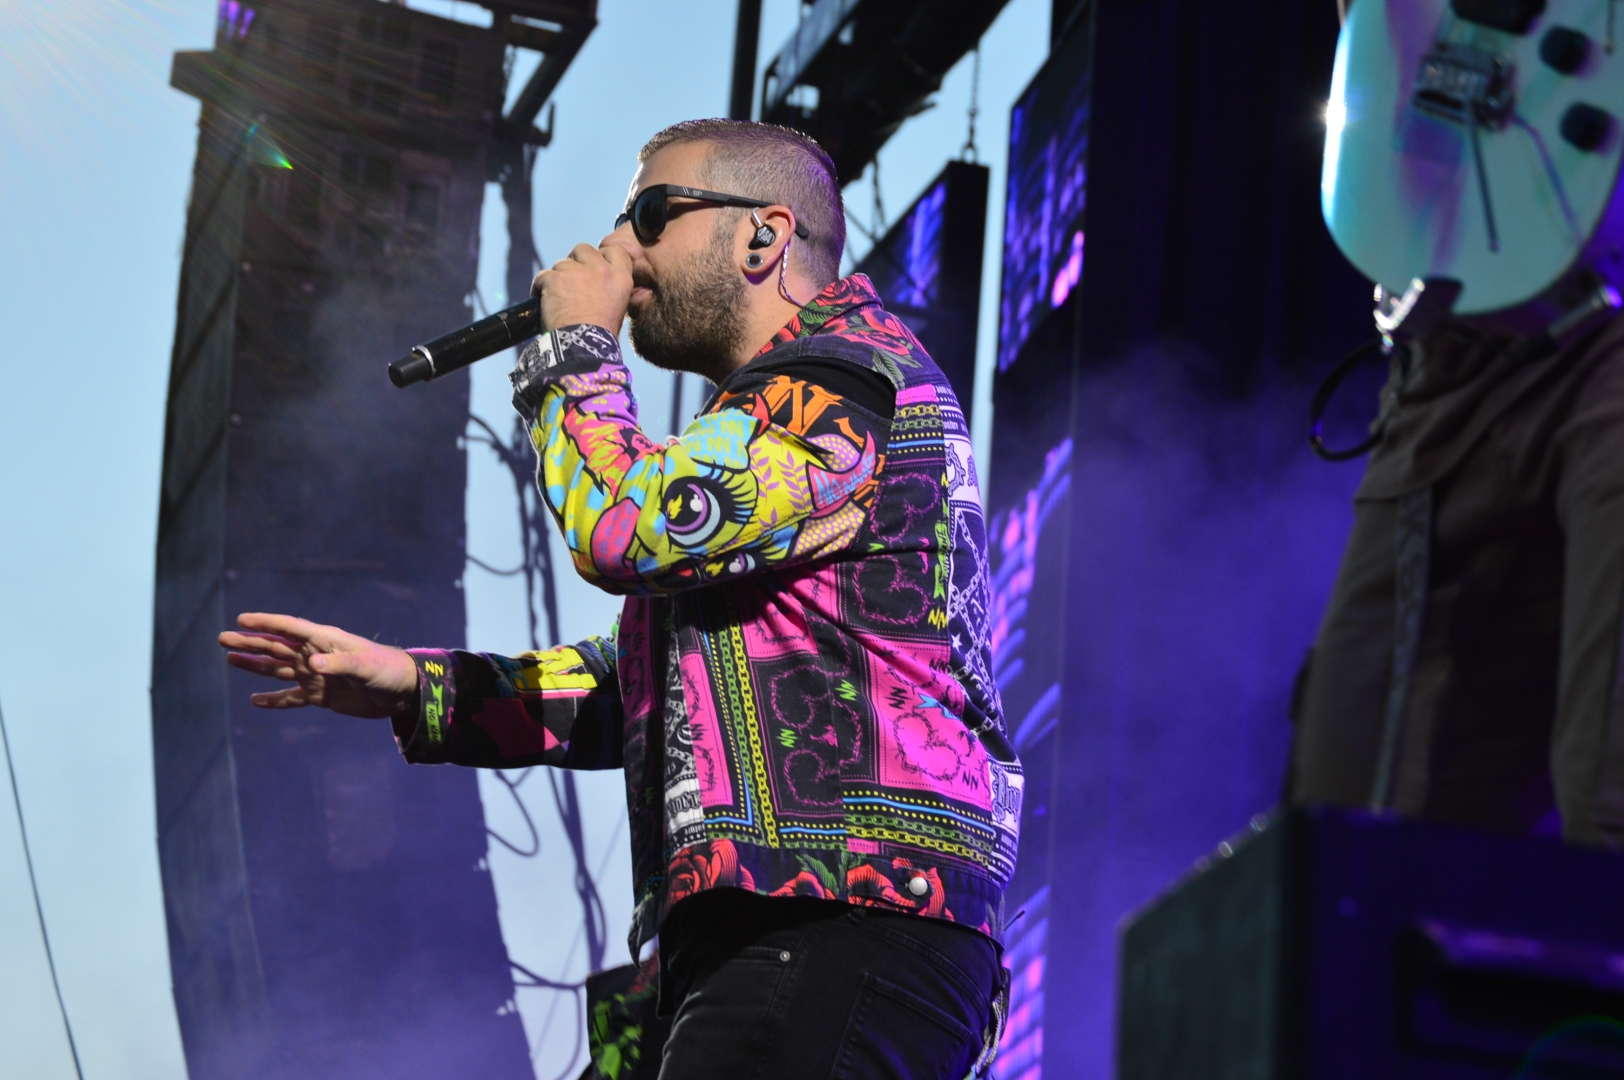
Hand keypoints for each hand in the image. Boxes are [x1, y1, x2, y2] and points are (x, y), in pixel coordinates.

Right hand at [219, 612, 419, 719]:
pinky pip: (291, 697)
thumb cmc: (387, 670)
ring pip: (278, 669)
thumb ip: (338, 664)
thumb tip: (311, 666)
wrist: (402, 692)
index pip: (290, 627)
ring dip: (255, 665)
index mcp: (325, 640)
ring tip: (230, 660)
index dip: (266, 623)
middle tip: (222, 638)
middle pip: (276, 647)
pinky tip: (255, 701)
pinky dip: (274, 699)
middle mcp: (315, 655)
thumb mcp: (364, 666)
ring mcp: (316, 676)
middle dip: (250, 642)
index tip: (242, 619)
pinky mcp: (321, 695)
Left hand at [531, 243, 633, 332]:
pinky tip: (544, 302)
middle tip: (572, 280)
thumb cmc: (600, 335)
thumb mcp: (618, 306)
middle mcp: (601, 269)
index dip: (603, 255)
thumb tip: (595, 282)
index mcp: (621, 277)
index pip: (616, 250)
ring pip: (561, 263)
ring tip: (557, 298)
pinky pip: (543, 276)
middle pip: (584, 249)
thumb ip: (609, 286)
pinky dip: (540, 288)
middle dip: (576, 261)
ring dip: (558, 277)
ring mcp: (576, 272)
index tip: (596, 264)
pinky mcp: (555, 278)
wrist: (581, 347)